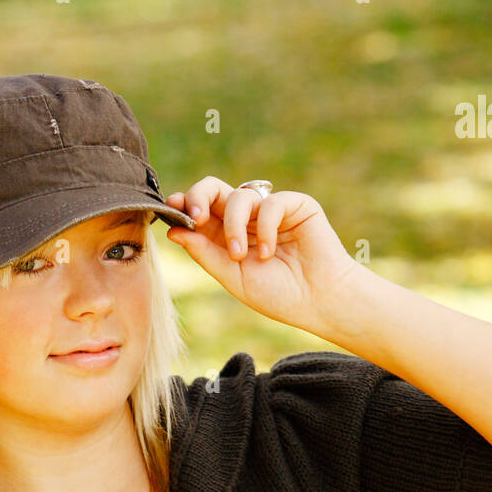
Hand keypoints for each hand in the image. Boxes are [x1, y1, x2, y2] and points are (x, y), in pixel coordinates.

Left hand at [164, 177, 361, 335]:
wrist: (319, 302)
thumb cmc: (279, 295)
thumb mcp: (233, 278)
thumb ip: (205, 254)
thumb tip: (173, 231)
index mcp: (228, 236)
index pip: (200, 210)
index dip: (184, 206)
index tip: (172, 212)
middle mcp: (247, 219)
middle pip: (214, 189)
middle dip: (199, 197)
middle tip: (196, 217)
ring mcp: (271, 210)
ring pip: (239, 197)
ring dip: (234, 226)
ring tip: (240, 256)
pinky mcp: (295, 205)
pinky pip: (270, 203)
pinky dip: (266, 228)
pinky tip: (270, 253)